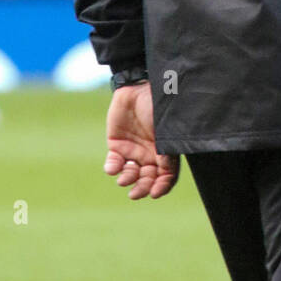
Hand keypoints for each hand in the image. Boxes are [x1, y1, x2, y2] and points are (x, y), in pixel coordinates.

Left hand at [104, 80, 179, 198]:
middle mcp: (150, 154)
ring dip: (127, 179)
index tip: (155, 193)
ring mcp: (133, 150)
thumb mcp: (166, 127)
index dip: (162, 187)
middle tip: (135, 194)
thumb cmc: (157, 104)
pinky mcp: (116, 145)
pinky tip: (113, 167)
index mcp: (166, 151)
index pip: (166, 176)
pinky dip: (112, 168)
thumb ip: (167, 148)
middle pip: (148, 179)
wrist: (137, 86)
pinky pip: (114, 163)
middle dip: (142, 188)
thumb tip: (167, 173)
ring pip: (130, 174)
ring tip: (124, 179)